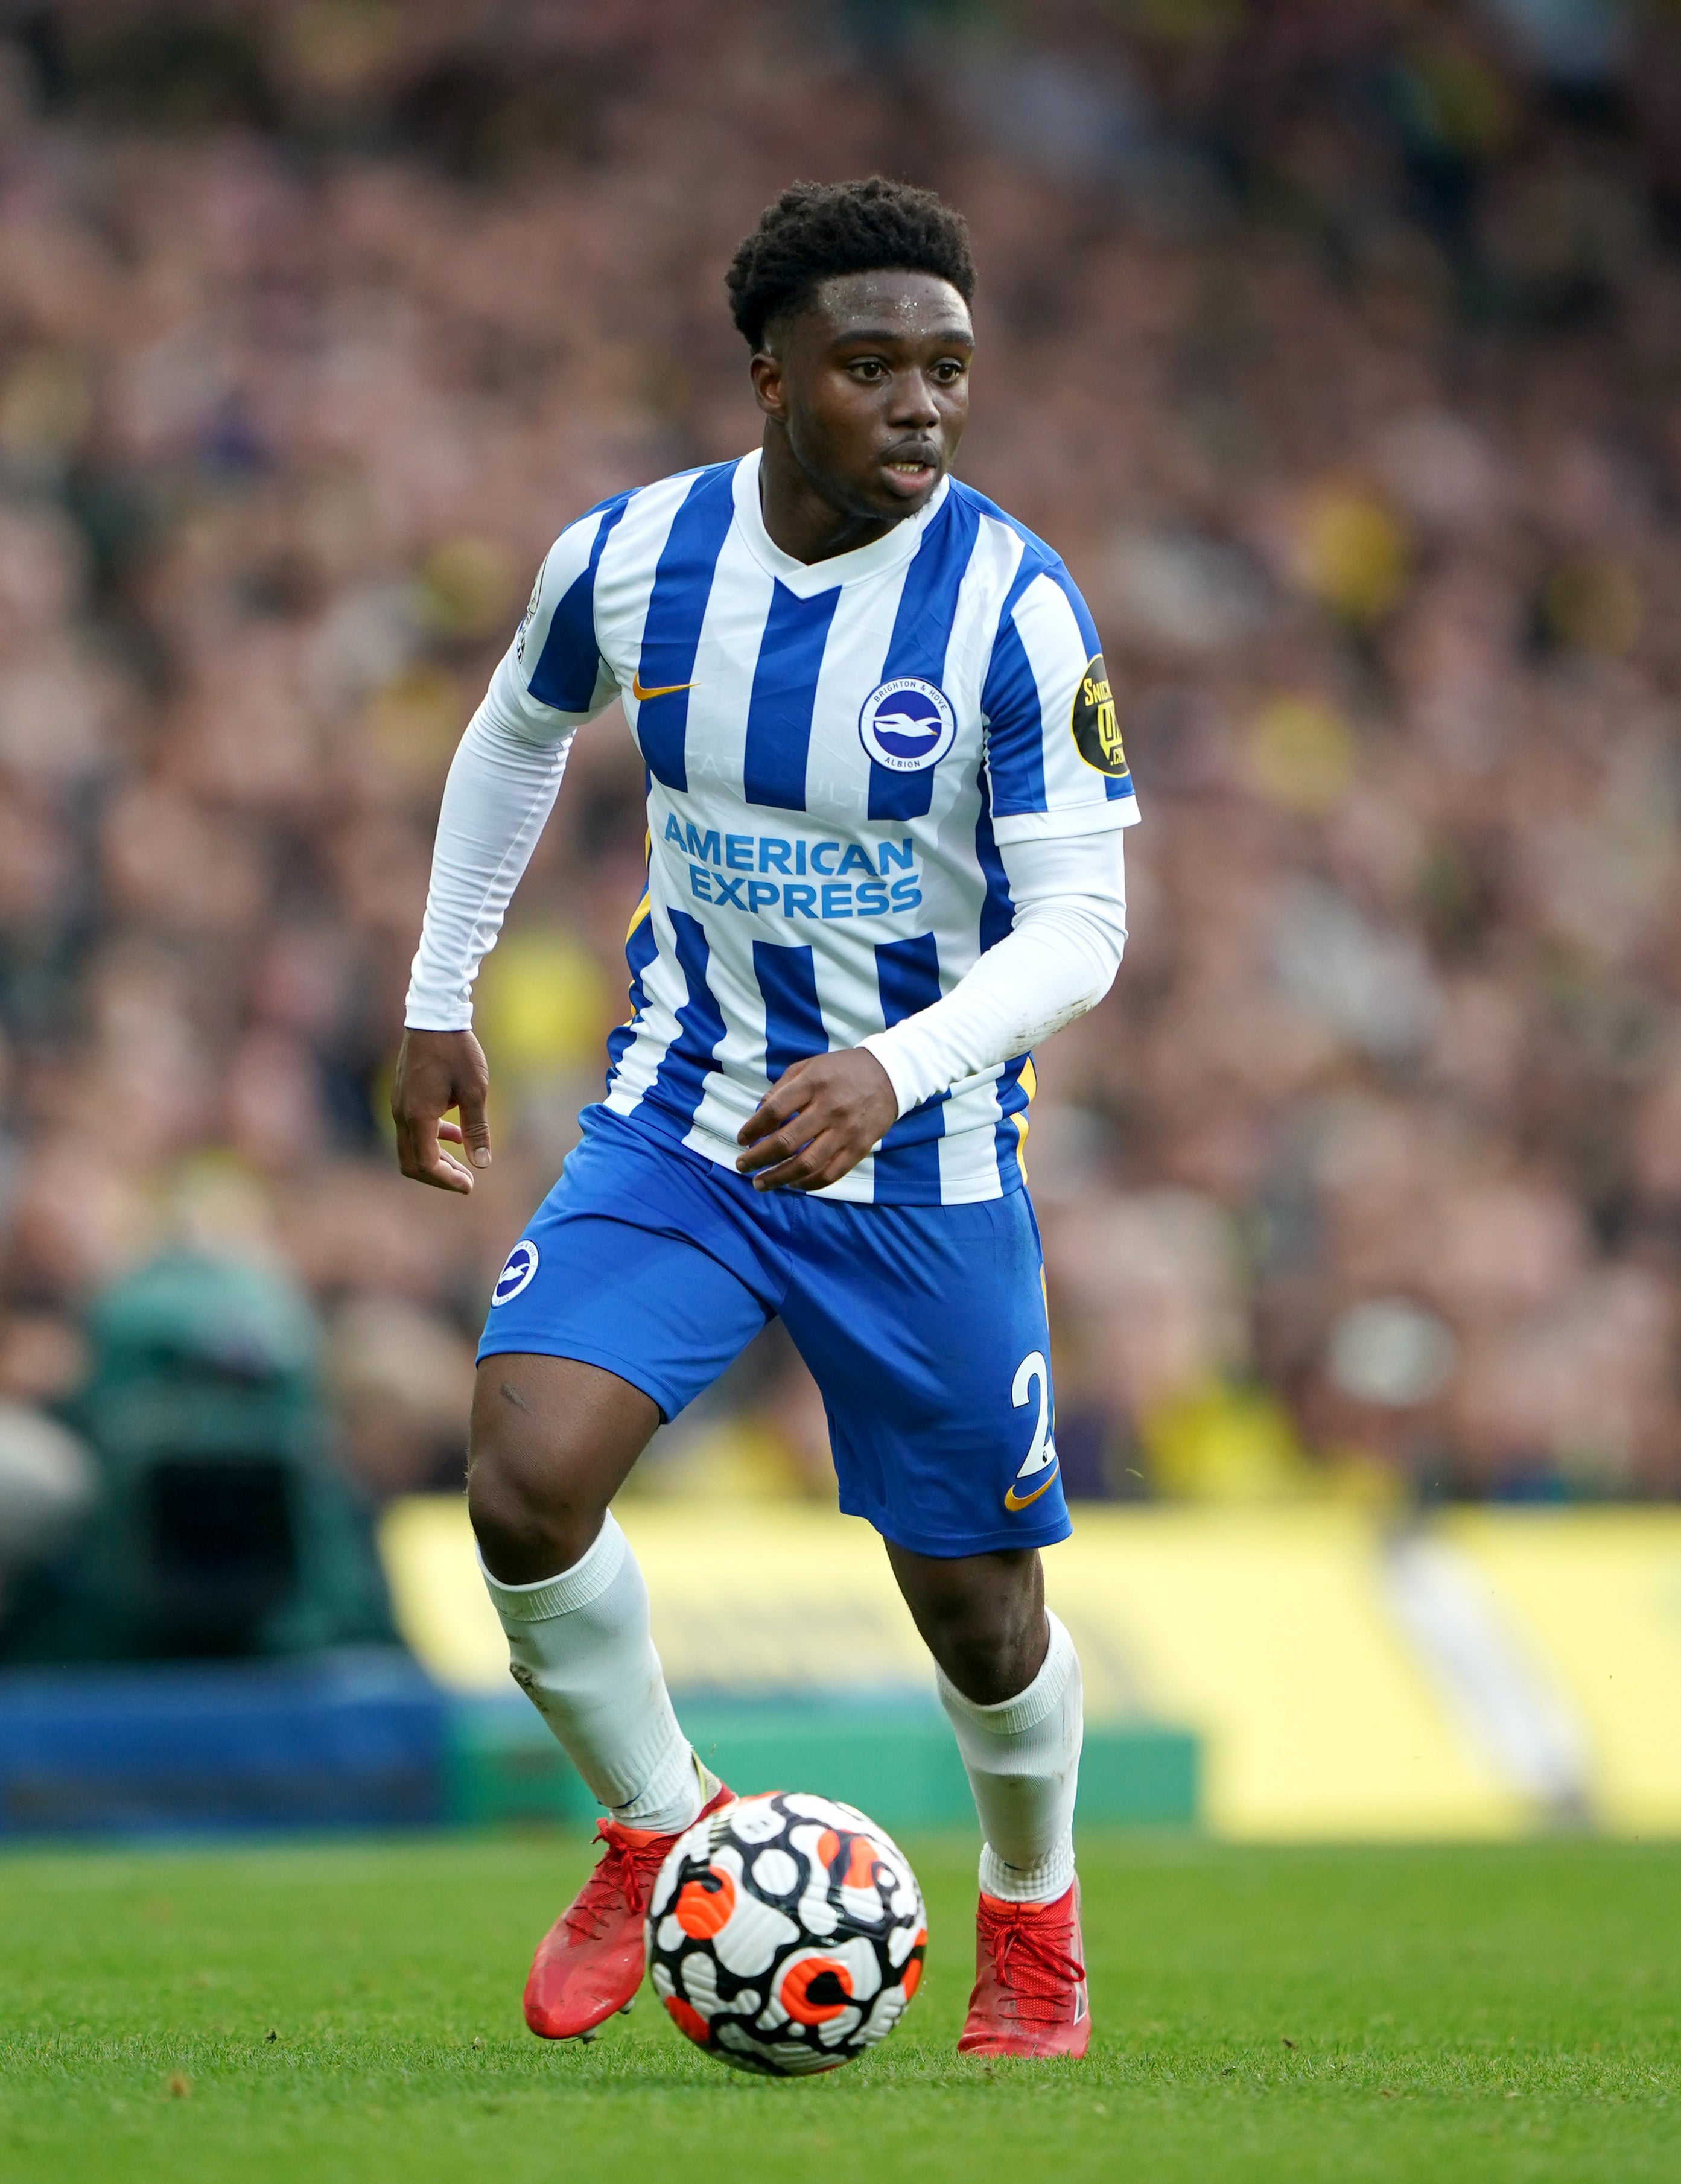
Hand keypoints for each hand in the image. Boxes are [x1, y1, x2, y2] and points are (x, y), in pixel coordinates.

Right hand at [392, 1028, 491, 1193]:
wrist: (434, 1017)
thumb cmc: (457, 1051)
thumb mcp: (475, 1091)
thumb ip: (477, 1129)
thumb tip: (482, 1164)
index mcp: (418, 1117)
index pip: (426, 1164)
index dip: (447, 1180)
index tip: (470, 1185)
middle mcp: (402, 1114)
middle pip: (411, 1163)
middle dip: (438, 1176)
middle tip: (465, 1181)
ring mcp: (399, 1105)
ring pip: (411, 1147)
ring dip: (435, 1159)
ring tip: (463, 1162)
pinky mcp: (403, 1096)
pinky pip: (412, 1129)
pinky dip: (432, 1139)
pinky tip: (454, 1134)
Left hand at [735, 1048, 898, 1191]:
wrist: (890, 1074)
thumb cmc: (842, 1070)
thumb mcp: (809, 1065)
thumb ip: (782, 1087)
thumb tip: (758, 1113)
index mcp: (813, 1083)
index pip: (774, 1111)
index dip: (753, 1128)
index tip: (741, 1139)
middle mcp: (829, 1108)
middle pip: (786, 1141)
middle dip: (758, 1158)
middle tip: (742, 1166)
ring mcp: (846, 1131)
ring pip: (807, 1164)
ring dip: (779, 1178)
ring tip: (761, 1183)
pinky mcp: (860, 1147)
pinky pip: (831, 1173)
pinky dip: (808, 1184)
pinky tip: (793, 1184)